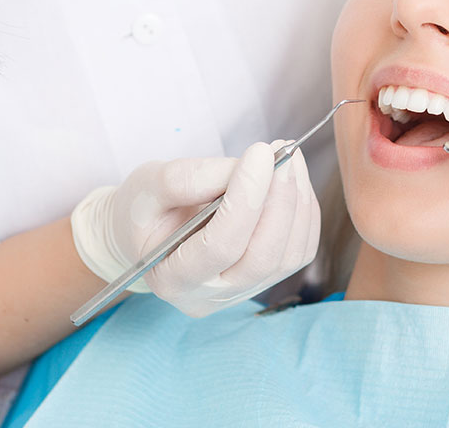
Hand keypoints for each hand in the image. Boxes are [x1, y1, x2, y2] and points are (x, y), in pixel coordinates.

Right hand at [71, 141, 319, 316]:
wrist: (149, 230)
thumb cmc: (143, 209)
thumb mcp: (148, 186)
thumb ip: (186, 179)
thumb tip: (244, 168)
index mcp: (172, 279)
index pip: (220, 245)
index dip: (246, 198)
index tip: (260, 152)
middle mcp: (211, 296)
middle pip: (262, 257)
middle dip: (280, 200)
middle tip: (283, 153)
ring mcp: (243, 292)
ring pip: (289, 255)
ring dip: (297, 201)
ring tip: (290, 158)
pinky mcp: (267, 279)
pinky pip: (300, 250)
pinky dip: (305, 212)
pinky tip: (293, 180)